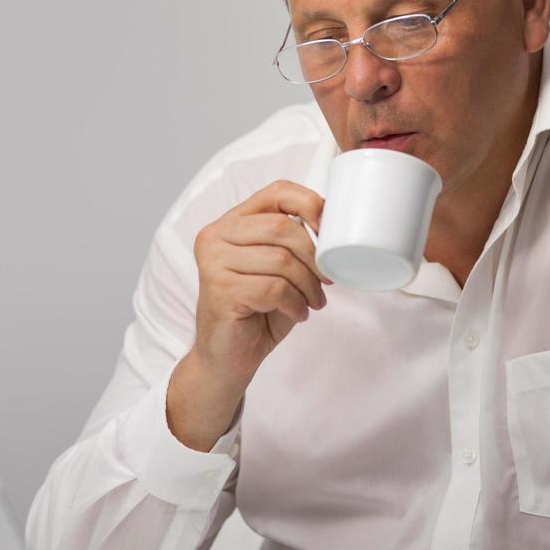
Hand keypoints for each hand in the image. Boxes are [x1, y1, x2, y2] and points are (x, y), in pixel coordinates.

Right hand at [169, 181, 330, 450]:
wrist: (227, 357)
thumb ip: (293, 243)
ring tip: (313, 302)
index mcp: (231, 222)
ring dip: (308, 285)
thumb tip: (336, 225)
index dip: (310, 203)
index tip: (330, 230)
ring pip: (281, 260)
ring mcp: (213, 263)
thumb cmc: (257, 310)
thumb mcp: (278, 269)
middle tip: (326, 281)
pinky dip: (295, 303)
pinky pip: (274, 288)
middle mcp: (216, 236)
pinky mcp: (219, 291)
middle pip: (282, 227)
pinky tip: (297, 313)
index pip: (276, 192)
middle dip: (314, 257)